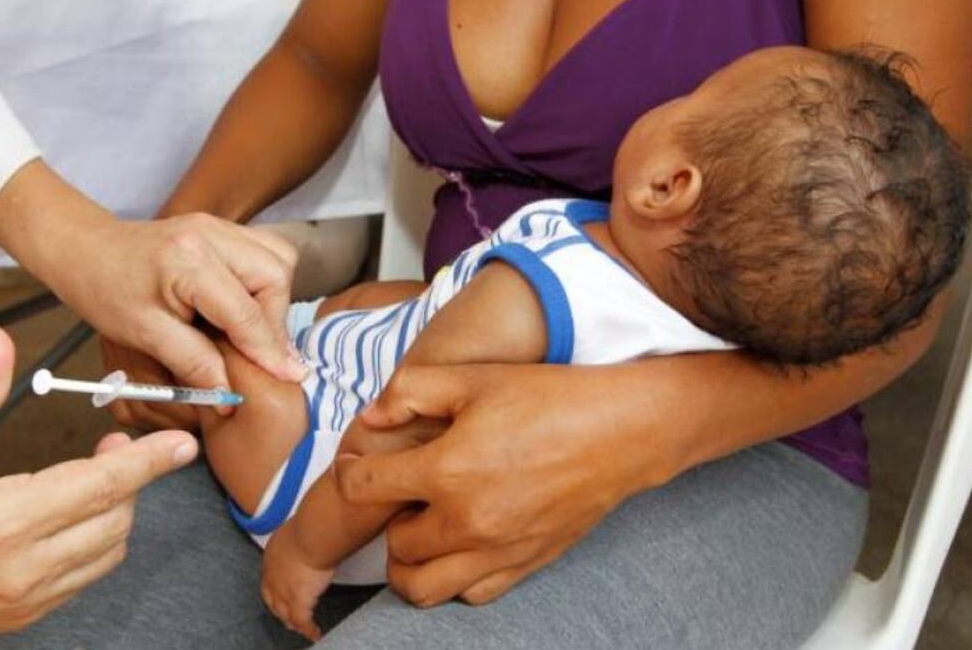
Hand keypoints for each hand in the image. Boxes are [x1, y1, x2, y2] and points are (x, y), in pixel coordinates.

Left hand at [0, 162, 306, 398]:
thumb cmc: (103, 290)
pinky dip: (265, 284)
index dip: (270, 351)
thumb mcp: (143, 335)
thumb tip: (230, 395)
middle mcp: (211, 234)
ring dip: (274, 301)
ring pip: (278, 261)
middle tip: (262, 357)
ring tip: (253, 333)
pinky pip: (264, 253)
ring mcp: (218, 226)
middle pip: (275, 276)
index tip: (291, 379)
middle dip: (275, 321)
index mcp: (188, 261)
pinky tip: (246, 308)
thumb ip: (192, 363)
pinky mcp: (220, 228)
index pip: (246, 313)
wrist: (82, 248)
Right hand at [0, 327, 198, 647]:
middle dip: (129, 478)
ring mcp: (30, 595)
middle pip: (115, 516)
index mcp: (2, 521)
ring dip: (116, 510)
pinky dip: (98, 541)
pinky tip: (78, 516)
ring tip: (94, 479)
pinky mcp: (30, 612)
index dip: (147, 461)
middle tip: (111, 449)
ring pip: (109, 548)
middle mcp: (24, 565)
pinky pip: (88, 574)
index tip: (180, 444)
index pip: (99, 485)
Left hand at [260, 523, 333, 641]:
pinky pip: (302, 622)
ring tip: (299, 628)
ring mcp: (284, 591)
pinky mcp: (299, 602)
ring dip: (292, 622)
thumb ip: (301, 533)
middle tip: (285, 616)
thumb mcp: (298, 526)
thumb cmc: (309, 524)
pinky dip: (309, 629)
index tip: (280, 592)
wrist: (312, 534)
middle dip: (278, 609)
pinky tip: (315, 633)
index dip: (274, 588)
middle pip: (272, 599)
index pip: (269, 577)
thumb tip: (313, 525)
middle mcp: (272, 576)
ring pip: (285, 614)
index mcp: (271, 556)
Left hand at [335, 363, 679, 607]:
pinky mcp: (525, 564)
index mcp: (447, 469)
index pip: (363, 487)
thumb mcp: (473, 377)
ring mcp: (497, 550)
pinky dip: (454, 577)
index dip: (349, 472)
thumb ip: (409, 392)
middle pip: (392, 546)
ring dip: (410, 563)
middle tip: (401, 494)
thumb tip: (369, 417)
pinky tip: (463, 543)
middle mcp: (467, 520)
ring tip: (423, 528)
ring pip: (423, 587)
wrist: (621, 430)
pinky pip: (470, 594)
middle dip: (385, 520)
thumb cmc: (548, 396)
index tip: (357, 464)